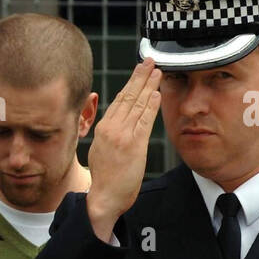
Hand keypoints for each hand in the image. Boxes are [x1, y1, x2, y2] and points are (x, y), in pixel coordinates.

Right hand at [85, 58, 161, 241]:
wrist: (103, 198)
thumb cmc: (105, 179)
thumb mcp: (101, 151)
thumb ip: (110, 135)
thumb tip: (118, 123)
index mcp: (102, 129)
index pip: (119, 101)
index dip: (130, 84)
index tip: (139, 71)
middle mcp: (111, 129)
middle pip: (127, 97)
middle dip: (140, 77)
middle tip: (150, 61)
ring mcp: (121, 136)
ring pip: (137, 105)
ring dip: (148, 86)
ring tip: (158, 72)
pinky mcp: (133, 145)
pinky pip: (144, 121)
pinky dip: (150, 106)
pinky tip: (157, 94)